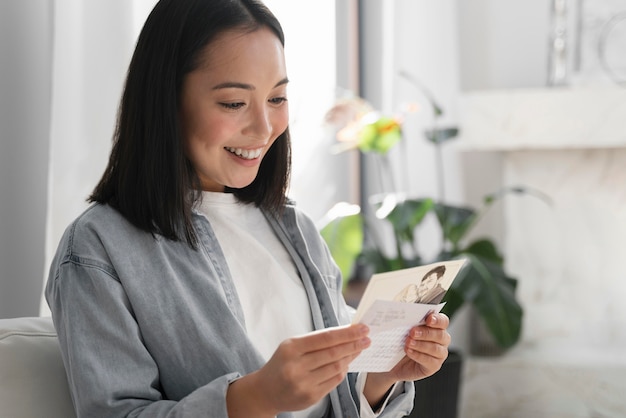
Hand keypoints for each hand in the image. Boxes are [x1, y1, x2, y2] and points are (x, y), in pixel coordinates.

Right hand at [227, 324, 370, 416]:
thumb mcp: (292, 346)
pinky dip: (343, 370)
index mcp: (292, 348)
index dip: (347, 333)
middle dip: (354, 344)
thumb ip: (316, 340)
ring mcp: (303, 383)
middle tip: (367, 338)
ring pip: (336, 367)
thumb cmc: (282, 363)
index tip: (362, 328)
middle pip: (334, 353)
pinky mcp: (310, 397)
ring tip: (359, 349)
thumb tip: (346, 332)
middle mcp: (296, 366)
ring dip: (351, 357)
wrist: (265, 391)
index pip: (326, 338)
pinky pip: (334, 381)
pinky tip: (347, 363)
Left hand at [363, 312, 450, 407]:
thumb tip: (401, 308)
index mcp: (436, 326)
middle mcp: (441, 340)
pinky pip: (430, 361)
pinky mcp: (434, 366)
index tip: (428, 319)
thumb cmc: (400, 340)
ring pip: (435, 348)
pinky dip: (419, 355)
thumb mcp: (402, 327)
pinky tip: (409, 351)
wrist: (393, 361)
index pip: (443, 321)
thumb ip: (406, 318)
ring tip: (408, 342)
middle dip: (426, 333)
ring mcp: (439, 354)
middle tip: (412, 332)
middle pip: (440, 335)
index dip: (437, 320)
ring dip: (421, 345)